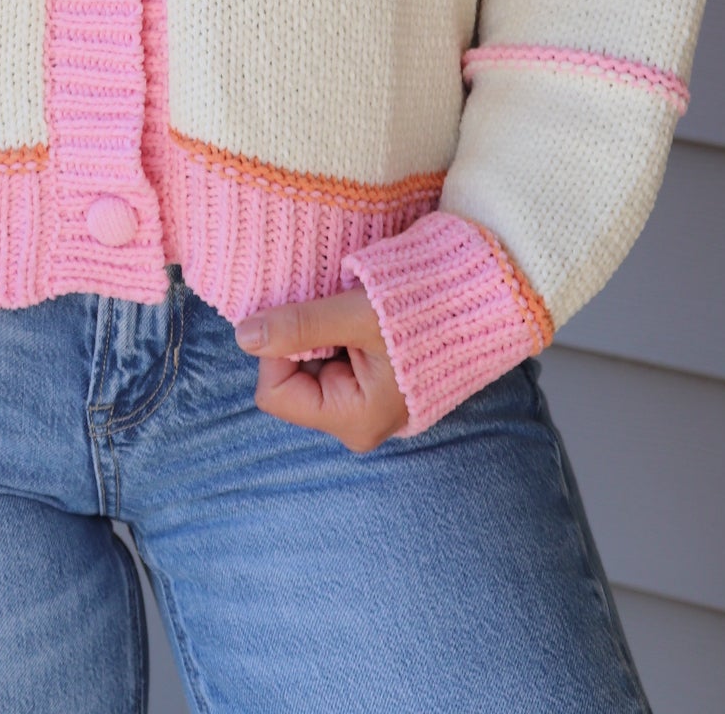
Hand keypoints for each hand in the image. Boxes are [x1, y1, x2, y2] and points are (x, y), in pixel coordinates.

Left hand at [234, 285, 407, 452]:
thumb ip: (298, 327)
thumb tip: (244, 336)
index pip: (276, 391)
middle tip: (337, 312)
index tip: (308, 314)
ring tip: (353, 314)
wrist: (481, 300)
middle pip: (290, 381)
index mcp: (352, 420)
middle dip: (301, 341)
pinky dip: (335, 334)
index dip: (279, 349)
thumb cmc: (422, 311)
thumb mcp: (355, 315)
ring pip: (308, 367)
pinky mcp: (372, 385)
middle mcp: (356, 423)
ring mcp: (365, 405)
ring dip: (319, 334)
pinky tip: (361, 319)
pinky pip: (330, 361)